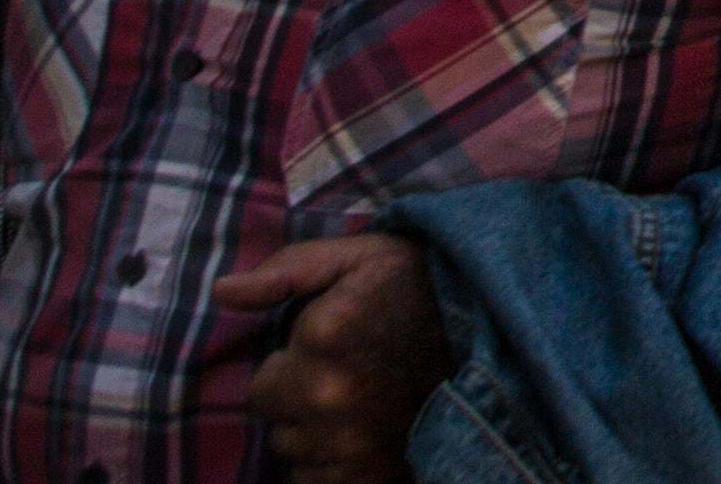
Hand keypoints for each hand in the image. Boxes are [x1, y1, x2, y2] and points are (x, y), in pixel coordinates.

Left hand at [223, 230, 450, 479]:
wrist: (499, 332)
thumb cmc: (421, 290)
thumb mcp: (358, 258)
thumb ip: (286, 271)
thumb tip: (222, 292)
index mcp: (324, 338)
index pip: (263, 386)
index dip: (291, 370)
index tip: (329, 356)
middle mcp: (329, 397)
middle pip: (279, 426)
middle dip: (303, 405)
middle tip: (348, 381)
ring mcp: (350, 444)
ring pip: (299, 457)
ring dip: (319, 438)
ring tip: (362, 408)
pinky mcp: (371, 476)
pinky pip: (321, 483)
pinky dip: (338, 466)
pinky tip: (368, 436)